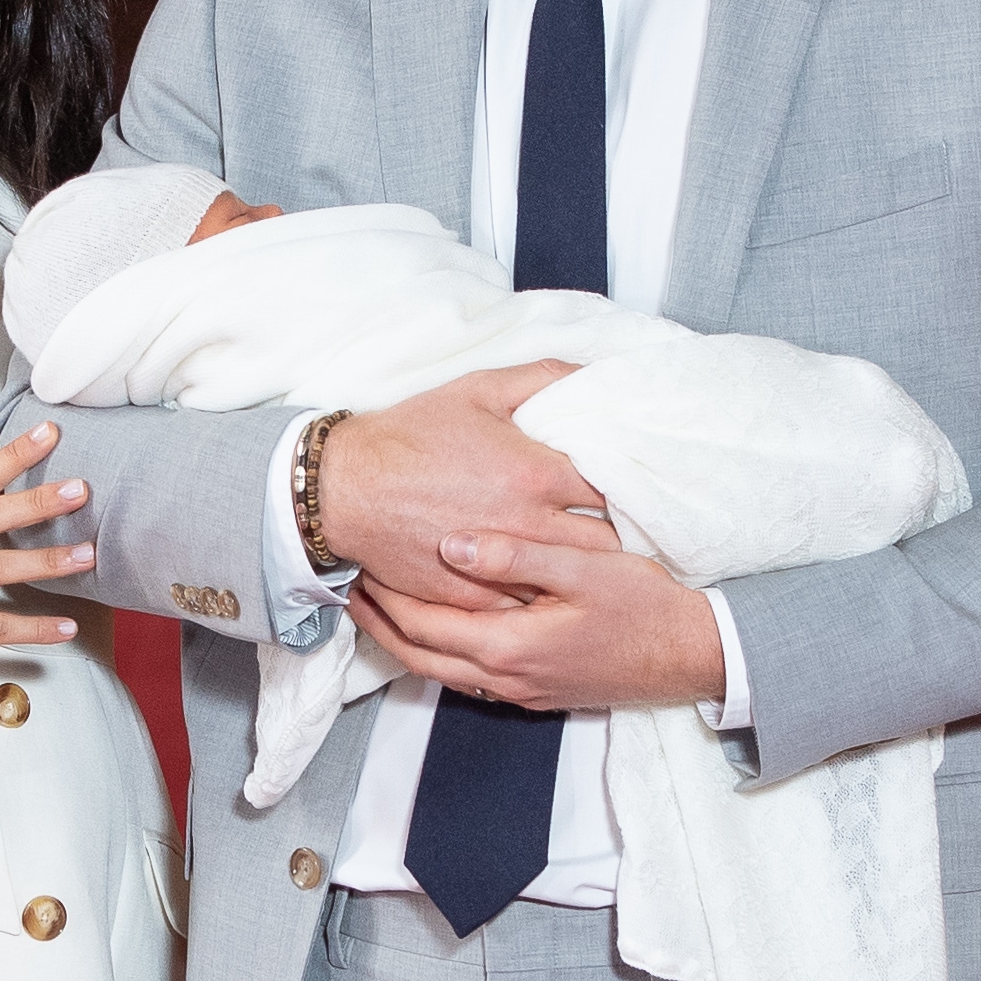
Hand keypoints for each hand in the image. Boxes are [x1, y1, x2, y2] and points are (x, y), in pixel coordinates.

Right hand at [316, 362, 614, 610]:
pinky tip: (546, 585)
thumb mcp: (478, 389)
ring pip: (569, 580)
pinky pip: (527, 606)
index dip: (629, 488)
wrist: (346, 488)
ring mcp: (501, 567)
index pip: (614, 489)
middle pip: (605, 543)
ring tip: (592, 561)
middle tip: (622, 527)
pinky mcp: (474, 597)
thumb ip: (542, 378)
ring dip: (583, 570)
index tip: (633, 487)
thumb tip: (592, 374)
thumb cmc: (412, 435)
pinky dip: (540, 596)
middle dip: (618, 535)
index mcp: (535, 473)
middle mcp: (526, 525)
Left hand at [350, 531, 723, 710]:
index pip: (422, 625)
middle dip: (380, 623)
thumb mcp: (583, 568)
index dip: (385, 597)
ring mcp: (519, 691)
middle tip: (353, 586)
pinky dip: (439, 651)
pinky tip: (439, 624)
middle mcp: (505, 678)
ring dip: (405, 640)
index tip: (360, 564)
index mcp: (508, 646)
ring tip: (382, 603)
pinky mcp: (535, 691)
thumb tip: (451, 545)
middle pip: (418, 657)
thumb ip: (516, 556)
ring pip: (440, 671)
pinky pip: (467, 675)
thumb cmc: (644, 607)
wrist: (691, 656)